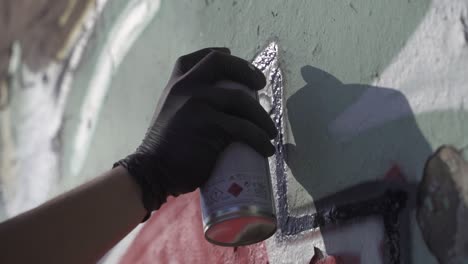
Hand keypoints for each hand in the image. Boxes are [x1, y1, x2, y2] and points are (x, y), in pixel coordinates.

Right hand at [116, 48, 276, 220]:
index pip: (202, 57)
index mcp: (176, 83)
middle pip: (221, 63)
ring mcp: (197, 103)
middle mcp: (186, 86)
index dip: (223, 55)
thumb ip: (187, 103)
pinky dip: (260, 139)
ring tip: (270, 132)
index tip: (238, 62)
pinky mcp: (209, 124)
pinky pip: (243, 128)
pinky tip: (266, 148)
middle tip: (261, 85)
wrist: (152, 171)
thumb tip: (219, 105)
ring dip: (262, 117)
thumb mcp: (172, 113)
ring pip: (241, 100)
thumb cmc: (165, 148)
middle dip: (246, 70)